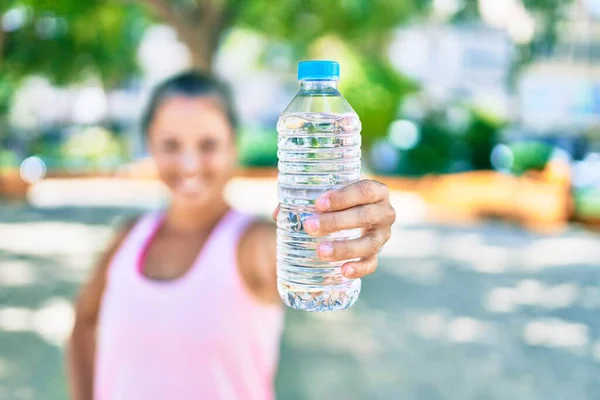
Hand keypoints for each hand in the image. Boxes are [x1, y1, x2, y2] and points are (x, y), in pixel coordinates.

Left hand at [273, 180, 395, 278]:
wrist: (350, 218)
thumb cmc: (336, 202)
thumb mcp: (326, 196)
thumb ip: (304, 200)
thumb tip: (279, 213)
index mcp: (376, 191)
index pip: (364, 190)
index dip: (343, 197)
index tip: (319, 203)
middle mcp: (385, 212)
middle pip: (365, 216)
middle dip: (336, 222)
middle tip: (310, 226)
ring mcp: (383, 235)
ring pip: (369, 243)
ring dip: (345, 248)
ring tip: (320, 251)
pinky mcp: (377, 254)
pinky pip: (372, 264)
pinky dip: (358, 268)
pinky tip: (343, 271)